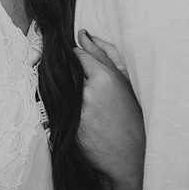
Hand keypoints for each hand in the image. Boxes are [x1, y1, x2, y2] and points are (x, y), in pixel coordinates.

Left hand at [75, 30, 144, 188]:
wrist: (130, 155)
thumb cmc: (129, 115)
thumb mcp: (121, 82)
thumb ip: (101, 56)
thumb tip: (82, 34)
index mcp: (103, 78)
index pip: (77, 56)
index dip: (76, 59)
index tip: (77, 63)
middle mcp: (87, 93)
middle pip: (66, 73)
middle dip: (67, 75)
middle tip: (76, 84)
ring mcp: (77, 111)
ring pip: (60, 91)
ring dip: (63, 92)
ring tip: (81, 102)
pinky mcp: (70, 128)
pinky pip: (58, 111)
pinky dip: (62, 109)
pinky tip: (75, 115)